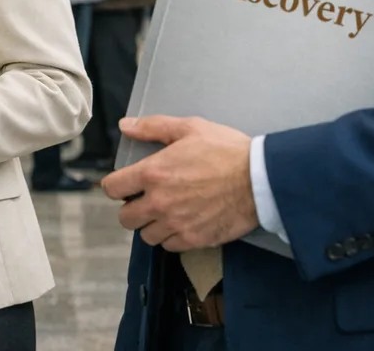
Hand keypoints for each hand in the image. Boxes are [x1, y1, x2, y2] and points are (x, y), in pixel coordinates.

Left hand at [101, 116, 257, 251]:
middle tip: (146, 200)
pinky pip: (170, 246)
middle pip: (125, 218)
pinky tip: (182, 224)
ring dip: (151, 225)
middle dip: (132, 208)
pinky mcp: (195, 239)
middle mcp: (158, 202)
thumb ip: (152, 127)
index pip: (112, 188)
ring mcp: (176, 224)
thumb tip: (125, 126)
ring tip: (165, 214)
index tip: (126, 185)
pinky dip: (171, 238)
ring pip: (146, 235)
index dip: (116, 185)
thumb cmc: (225, 150)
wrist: (260, 179)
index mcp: (152, 173)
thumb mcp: (189, 128)